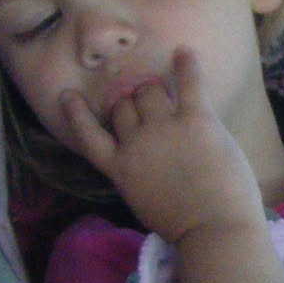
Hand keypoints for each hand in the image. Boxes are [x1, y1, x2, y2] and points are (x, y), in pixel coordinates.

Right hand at [59, 50, 264, 242]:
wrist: (214, 230)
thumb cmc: (185, 228)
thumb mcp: (145, 202)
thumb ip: (138, 176)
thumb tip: (145, 160)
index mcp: (120, 169)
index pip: (88, 136)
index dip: (76, 114)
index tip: (68, 95)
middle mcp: (136, 144)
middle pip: (123, 107)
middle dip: (131, 103)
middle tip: (145, 100)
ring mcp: (164, 129)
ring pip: (149, 92)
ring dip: (154, 88)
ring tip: (163, 87)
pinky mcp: (196, 120)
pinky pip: (188, 84)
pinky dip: (187, 65)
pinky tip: (185, 52)